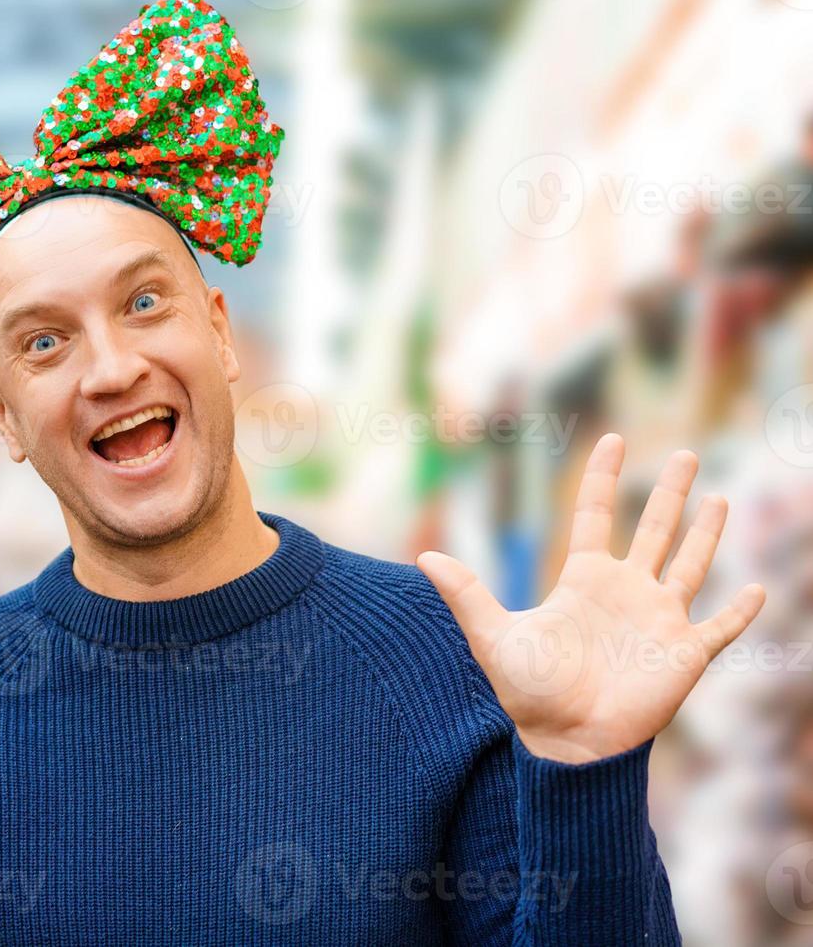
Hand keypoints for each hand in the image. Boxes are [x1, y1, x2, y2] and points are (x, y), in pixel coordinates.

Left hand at [418, 433, 765, 763]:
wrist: (565, 742)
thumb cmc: (528, 693)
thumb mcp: (493, 636)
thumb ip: (466, 594)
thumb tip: (424, 557)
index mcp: (584, 581)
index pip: (597, 516)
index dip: (605, 478)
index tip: (613, 439)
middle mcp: (626, 592)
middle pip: (654, 530)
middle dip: (671, 492)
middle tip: (687, 454)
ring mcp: (659, 620)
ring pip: (691, 565)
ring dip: (706, 533)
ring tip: (718, 499)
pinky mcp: (685, 653)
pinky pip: (720, 626)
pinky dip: (739, 610)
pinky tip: (757, 588)